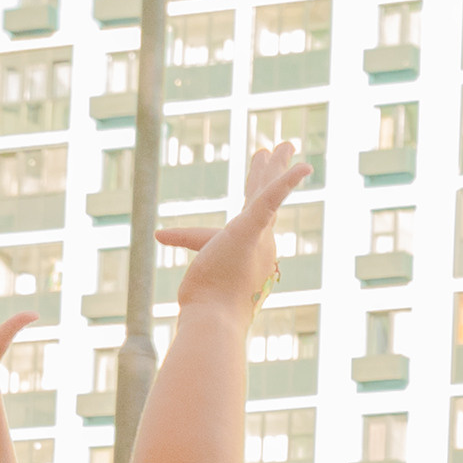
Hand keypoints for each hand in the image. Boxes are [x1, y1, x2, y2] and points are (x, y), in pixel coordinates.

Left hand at [158, 139, 311, 315]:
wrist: (214, 317)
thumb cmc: (206, 298)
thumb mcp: (197, 257)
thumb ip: (183, 238)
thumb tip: (158, 234)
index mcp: (254, 247)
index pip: (257, 209)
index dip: (259, 184)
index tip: (260, 163)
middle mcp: (263, 240)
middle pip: (268, 195)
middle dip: (274, 168)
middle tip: (284, 146)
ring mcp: (259, 236)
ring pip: (270, 192)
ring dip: (279, 166)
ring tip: (287, 145)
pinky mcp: (250, 230)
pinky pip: (271, 200)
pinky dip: (286, 182)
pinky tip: (304, 166)